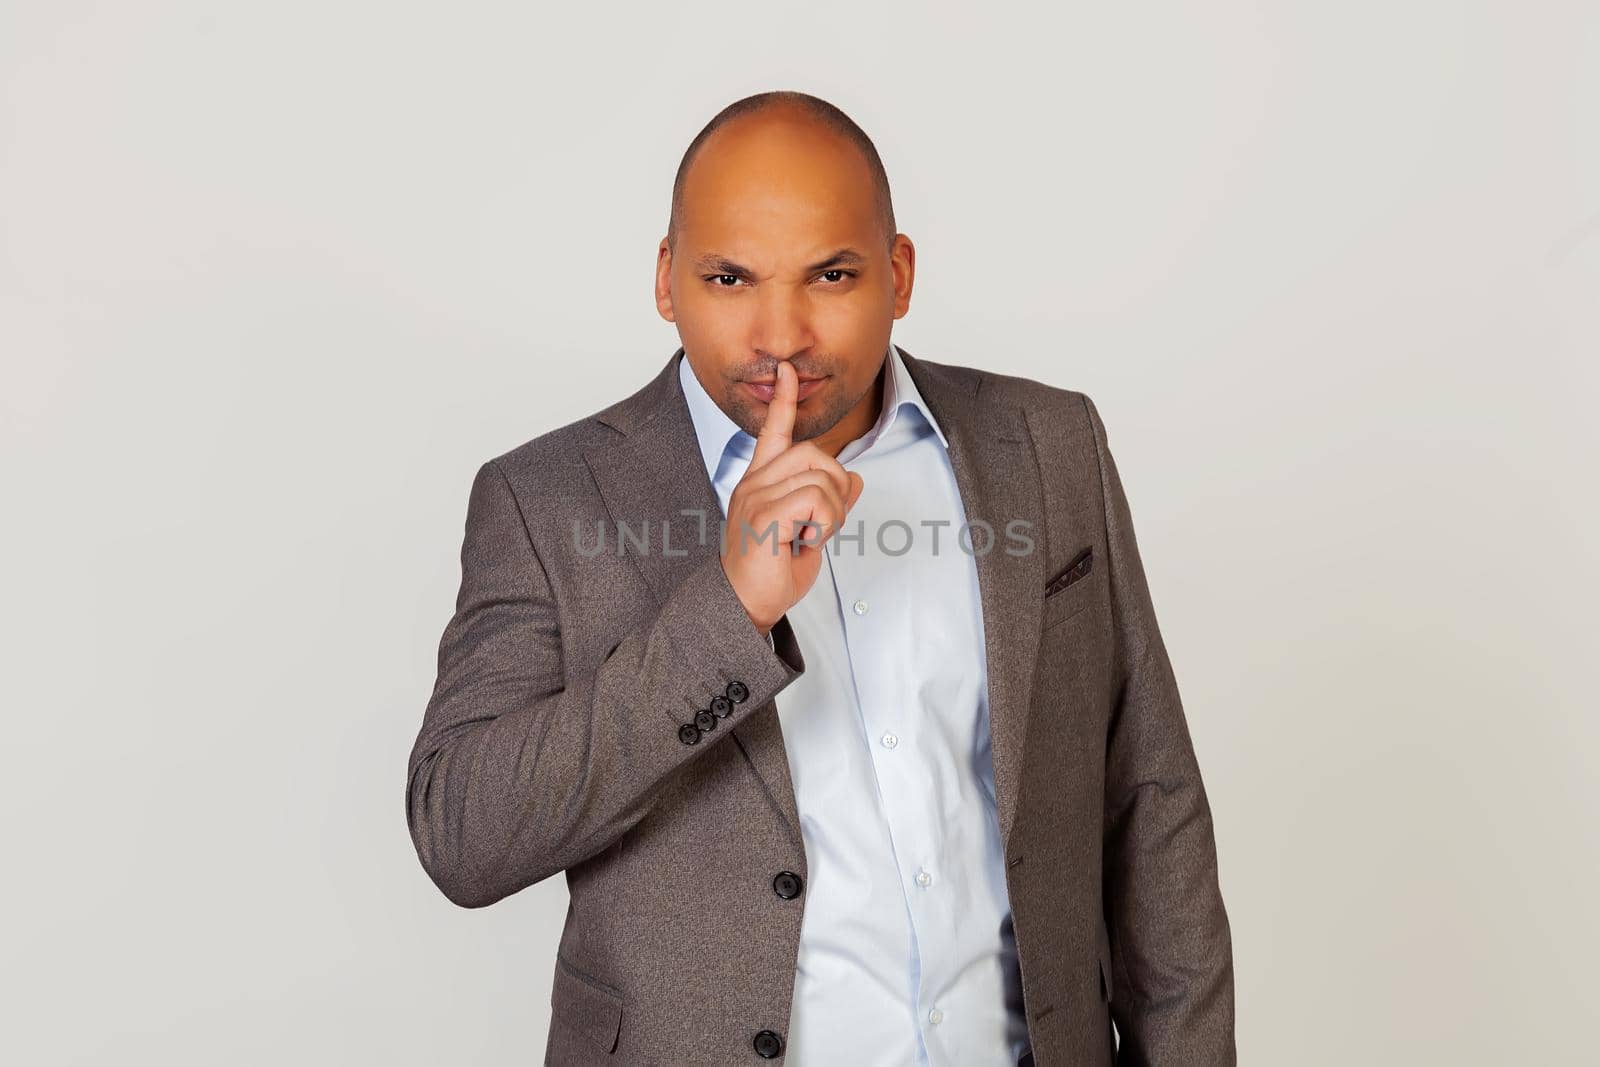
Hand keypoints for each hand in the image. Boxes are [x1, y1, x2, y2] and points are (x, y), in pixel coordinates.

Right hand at [721, 361, 864, 633]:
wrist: (743, 605)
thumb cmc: (770, 572)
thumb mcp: (808, 532)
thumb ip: (827, 502)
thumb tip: (855, 478)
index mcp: (760, 482)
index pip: (773, 432)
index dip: (784, 401)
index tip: (789, 372)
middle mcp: (754, 483)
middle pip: (814, 454)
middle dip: (834, 486)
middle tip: (820, 524)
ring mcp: (756, 497)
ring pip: (821, 478)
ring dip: (831, 513)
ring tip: (807, 537)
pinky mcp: (764, 515)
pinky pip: (817, 500)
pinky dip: (824, 524)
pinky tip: (804, 542)